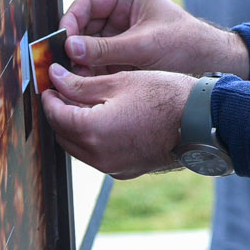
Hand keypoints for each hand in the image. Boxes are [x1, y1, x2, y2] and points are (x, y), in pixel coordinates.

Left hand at [40, 66, 194, 178]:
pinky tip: (103, 119)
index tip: (51, 81)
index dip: (49, 96)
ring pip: (78, 148)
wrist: (200, 122)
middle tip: (63, 89)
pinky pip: (97, 156)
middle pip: (62, 134)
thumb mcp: (118, 82)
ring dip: (74, 127)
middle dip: (59, 112)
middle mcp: (98, 156)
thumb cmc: (164, 96)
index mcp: (92, 131)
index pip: (55, 115)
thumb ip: (80, 84)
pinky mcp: (124, 171)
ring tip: (83, 102)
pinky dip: (92, 139)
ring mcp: (111, 167)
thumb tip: (54, 78)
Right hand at [61, 0, 249, 77]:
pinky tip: (83, 85)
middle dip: (73, 46)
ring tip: (72, 79)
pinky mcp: (123, 59)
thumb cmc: (186, 45)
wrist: (213, 66)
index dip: (71, 20)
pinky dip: (90, 74)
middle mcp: (120, 16)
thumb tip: (69, 47)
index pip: (88, 4)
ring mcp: (121, 38)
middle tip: (62, 65)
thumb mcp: (145, 45)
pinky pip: (98, 64)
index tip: (62, 41)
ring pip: (88, 49)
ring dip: (79, 63)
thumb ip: (106, 48)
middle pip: (84, 27)